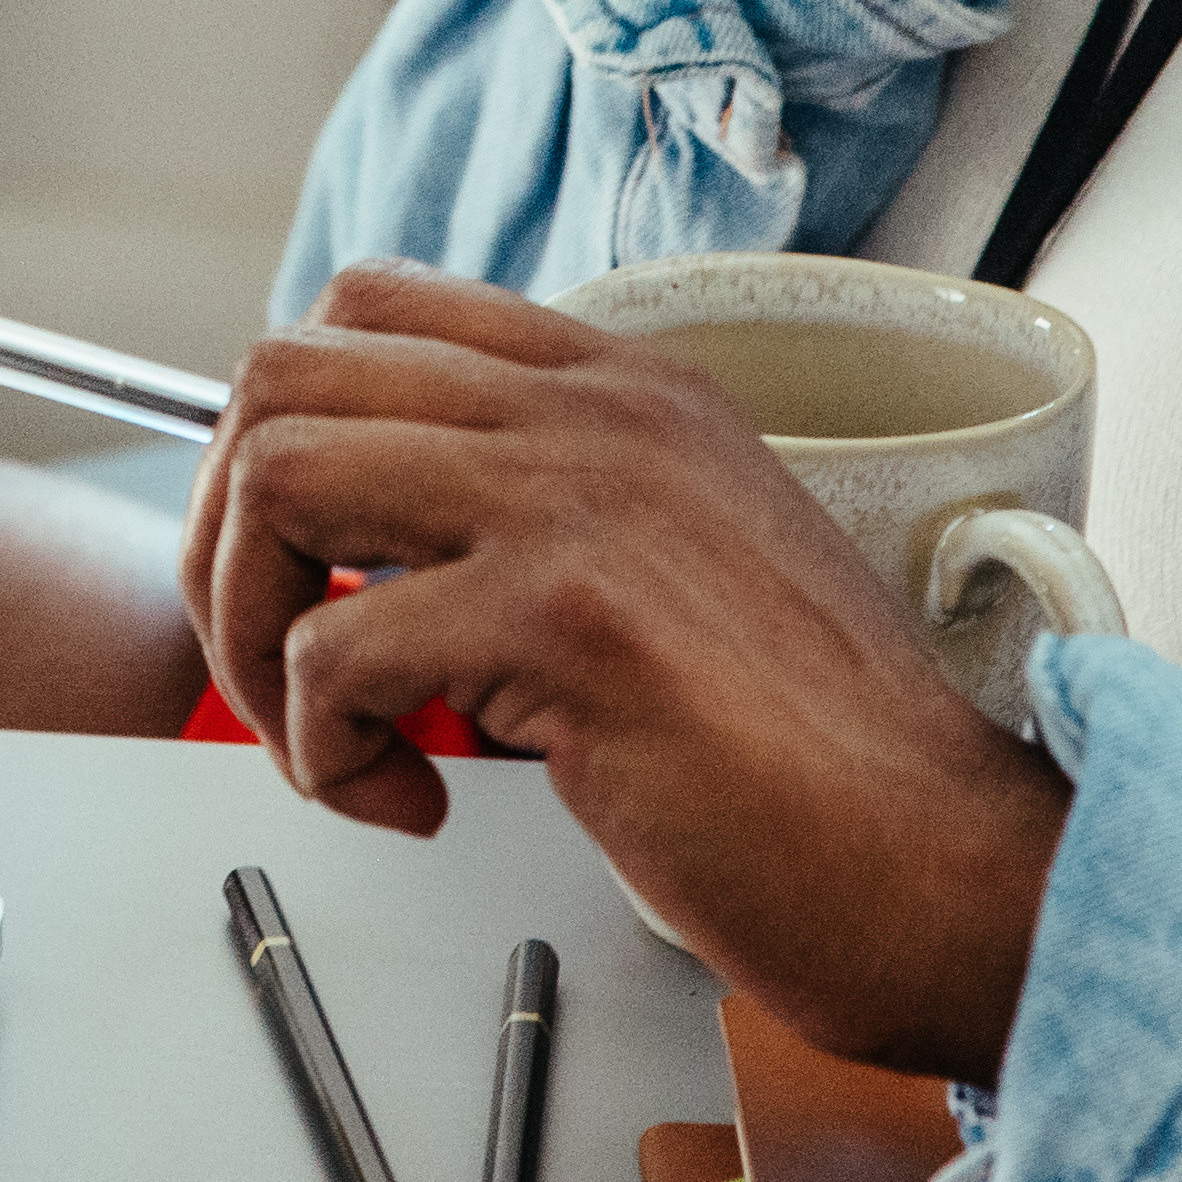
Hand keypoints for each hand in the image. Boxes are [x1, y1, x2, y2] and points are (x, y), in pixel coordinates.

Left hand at [184, 263, 1072, 1080]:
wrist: (950, 872)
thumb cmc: (819, 765)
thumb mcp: (684, 568)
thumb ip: (550, 517)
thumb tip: (369, 549)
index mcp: (626, 387)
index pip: (369, 310)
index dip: (287, 436)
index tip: (306, 566)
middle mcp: (598, 412)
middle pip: (285, 374)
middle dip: (231, 533)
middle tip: (280, 666)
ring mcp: (582, 500)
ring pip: (279, 479)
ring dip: (254, 632)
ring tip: (330, 740)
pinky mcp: (568, 618)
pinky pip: (333, 651)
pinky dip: (323, 750)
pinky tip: (410, 803)